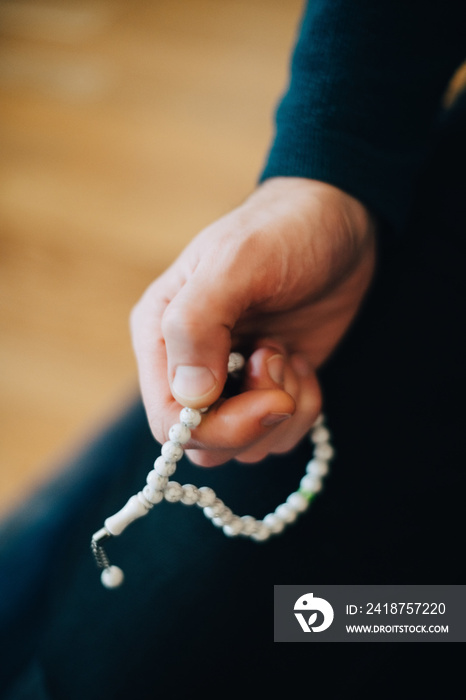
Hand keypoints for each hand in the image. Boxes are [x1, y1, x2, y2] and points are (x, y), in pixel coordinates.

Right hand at [130, 177, 375, 465]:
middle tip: (280, 360)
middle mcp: (189, 365)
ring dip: (283, 409)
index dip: (217, 428)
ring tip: (288, 352)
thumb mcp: (236, 262)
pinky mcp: (269, 388)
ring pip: (247, 446)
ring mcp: (232, 381)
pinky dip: (303, 408)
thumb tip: (189, 397)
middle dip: (254, 419)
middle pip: (207, 442)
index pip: (169, 421)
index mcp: (162, 336)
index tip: (269, 399)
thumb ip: (197, 324)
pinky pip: (281, 433)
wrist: (338, 222)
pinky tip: (303, 361)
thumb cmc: (282, 231)